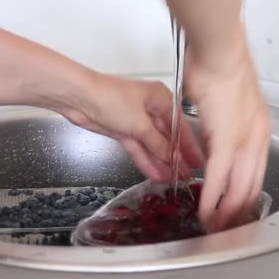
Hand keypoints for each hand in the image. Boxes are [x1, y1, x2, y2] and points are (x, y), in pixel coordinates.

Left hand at [60, 74, 203, 181]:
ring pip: (153, 145)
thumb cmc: (114, 101)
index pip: (181, 125)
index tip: (199, 162)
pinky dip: (146, 161)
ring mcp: (136, 121)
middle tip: (188, 176)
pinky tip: (156, 175)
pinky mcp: (122, 131)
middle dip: (176, 157)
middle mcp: (151, 108)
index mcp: (161, 99)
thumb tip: (173, 159)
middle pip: (167, 136)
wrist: (79, 97)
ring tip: (174, 180)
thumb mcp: (140, 124)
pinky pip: (139, 148)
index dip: (190, 146)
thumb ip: (158, 144)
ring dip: (162, 162)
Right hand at [185, 39, 271, 231]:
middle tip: (227, 228)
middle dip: (240, 212)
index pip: (257, 172)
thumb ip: (220, 128)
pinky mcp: (226, 139)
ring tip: (214, 226)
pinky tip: (205, 209)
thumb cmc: (220, 66)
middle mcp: (258, 137)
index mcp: (259, 128)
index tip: (236, 209)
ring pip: (239, 187)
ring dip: (226, 210)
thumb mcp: (226, 103)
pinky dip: (212, 197)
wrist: (219, 50)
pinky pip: (220, 177)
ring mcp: (245, 140)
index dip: (246, 195)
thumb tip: (210, 145)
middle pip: (253, 186)